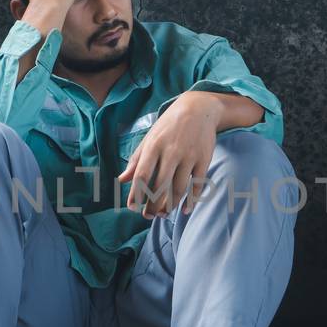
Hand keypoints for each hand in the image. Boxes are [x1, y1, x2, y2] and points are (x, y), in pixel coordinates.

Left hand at [117, 95, 221, 216]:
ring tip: (164, 214)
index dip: (136, 194)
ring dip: (170, 206)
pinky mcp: (204, 159)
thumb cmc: (169, 125)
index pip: (142, 175)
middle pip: (159, 186)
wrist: (198, 109)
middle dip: (153, 206)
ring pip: (178, 188)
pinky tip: (185, 210)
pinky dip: (191, 200)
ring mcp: (189, 156)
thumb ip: (136, 159)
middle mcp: (171, 151)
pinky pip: (197, 185)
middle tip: (149, 217)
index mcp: (154, 146)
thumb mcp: (150, 137)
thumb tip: (122, 180)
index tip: (133, 208)